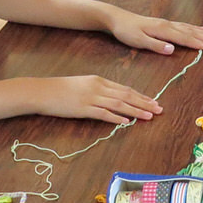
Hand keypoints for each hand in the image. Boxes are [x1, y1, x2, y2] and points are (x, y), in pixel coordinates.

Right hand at [29, 75, 163, 123]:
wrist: (43, 91)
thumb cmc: (61, 89)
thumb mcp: (82, 84)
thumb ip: (98, 89)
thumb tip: (112, 98)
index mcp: (99, 80)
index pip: (125, 89)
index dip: (141, 96)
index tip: (153, 101)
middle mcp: (98, 87)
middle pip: (126, 96)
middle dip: (144, 103)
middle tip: (158, 109)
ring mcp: (91, 98)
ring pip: (119, 105)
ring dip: (136, 111)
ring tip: (149, 116)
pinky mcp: (83, 109)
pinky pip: (103, 114)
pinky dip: (116, 118)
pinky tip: (127, 122)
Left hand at [106, 9, 202, 54]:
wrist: (117, 18)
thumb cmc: (126, 31)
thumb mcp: (138, 40)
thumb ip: (156, 45)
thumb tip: (172, 50)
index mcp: (164, 30)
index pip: (186, 38)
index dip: (202, 44)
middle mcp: (168, 25)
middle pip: (192, 33)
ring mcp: (167, 23)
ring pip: (190, 29)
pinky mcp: (164, 24)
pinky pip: (184, 26)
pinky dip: (195, 28)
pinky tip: (201, 29)